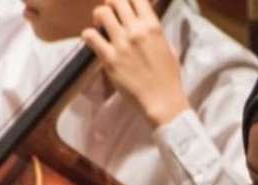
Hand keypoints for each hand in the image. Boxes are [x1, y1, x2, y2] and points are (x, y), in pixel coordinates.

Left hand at [82, 0, 189, 127]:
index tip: (124, 6)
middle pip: (116, 1)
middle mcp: (136, 31)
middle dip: (111, 5)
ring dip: (98, 17)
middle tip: (110, 15)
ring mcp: (121, 44)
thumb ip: (155, 33)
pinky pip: (90, 35)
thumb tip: (144, 23)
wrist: (163, 102)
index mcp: (153, 27)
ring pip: (101, 13)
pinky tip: (93, 41)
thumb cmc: (169, 78)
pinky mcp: (109, 58)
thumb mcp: (169, 48)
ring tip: (100, 27)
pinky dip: (89, 35)